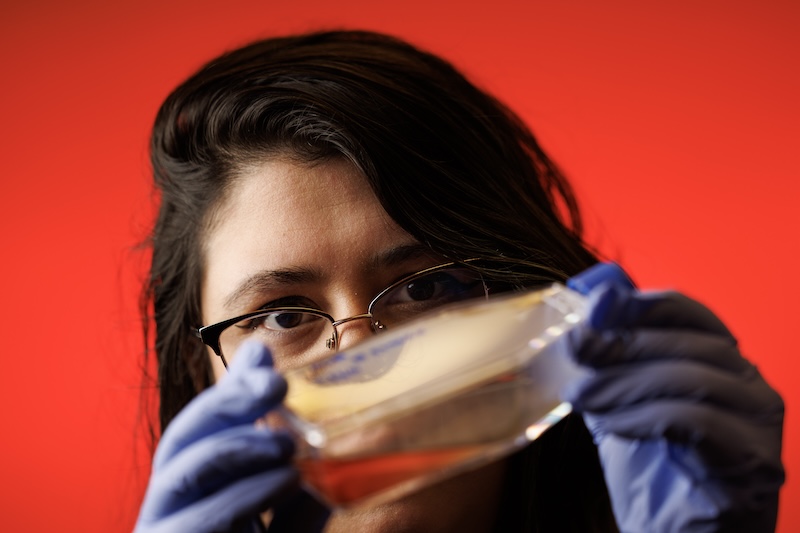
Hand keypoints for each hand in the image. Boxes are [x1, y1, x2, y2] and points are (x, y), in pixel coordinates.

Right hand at [134, 341, 329, 532]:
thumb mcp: (281, 511)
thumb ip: (282, 468)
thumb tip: (302, 414)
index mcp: (189, 488)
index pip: (199, 426)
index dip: (229, 390)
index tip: (265, 359)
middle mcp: (167, 506)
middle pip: (179, 439)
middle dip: (226, 403)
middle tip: (276, 384)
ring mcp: (164, 531)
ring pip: (181, 475)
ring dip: (236, 447)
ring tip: (289, 441)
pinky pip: (201, 522)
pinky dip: (245, 496)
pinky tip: (287, 479)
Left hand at [563, 264, 784, 532]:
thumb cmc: (651, 472)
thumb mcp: (622, 404)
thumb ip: (609, 364)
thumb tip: (582, 322)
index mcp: (722, 363)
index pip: (690, 313)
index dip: (643, 305)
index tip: (598, 308)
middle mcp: (751, 387)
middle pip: (690, 343)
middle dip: (623, 344)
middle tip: (575, 351)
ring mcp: (759, 425)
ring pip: (692, 378)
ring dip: (625, 383)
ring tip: (583, 396)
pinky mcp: (754, 462)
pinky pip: (696, 422)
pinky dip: (644, 417)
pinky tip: (612, 427)